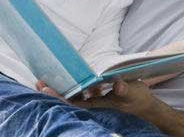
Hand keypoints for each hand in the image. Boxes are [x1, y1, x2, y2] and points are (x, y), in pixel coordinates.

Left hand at [36, 80, 157, 117]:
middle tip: (39, 81)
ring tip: (47, 77)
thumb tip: (117, 84)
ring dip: (61, 87)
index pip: (73, 102)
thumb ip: (125, 89)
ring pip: (73, 94)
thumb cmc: (138, 100)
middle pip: (68, 98)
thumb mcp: (134, 93)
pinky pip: (81, 91)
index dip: (58, 96)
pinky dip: (74, 84)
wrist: (144, 106)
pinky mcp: (96, 96)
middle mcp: (92, 104)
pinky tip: (69, 76)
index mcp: (97, 105)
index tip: (45, 88)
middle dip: (54, 91)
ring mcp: (93, 100)